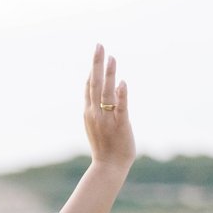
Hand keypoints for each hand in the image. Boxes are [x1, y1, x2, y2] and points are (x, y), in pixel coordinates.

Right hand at [83, 42, 135, 172]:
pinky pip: (120, 108)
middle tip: (99, 45)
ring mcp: (107, 119)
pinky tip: (122, 83)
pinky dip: (121, 95)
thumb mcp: (100, 125)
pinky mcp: (120, 125)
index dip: (93, 69)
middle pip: (95, 84)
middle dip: (97, 64)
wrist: (108, 167)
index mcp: (90, 113)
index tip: (97, 52)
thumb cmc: (106, 148)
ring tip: (112, 57)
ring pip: (106, 93)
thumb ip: (103, 109)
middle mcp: (95, 113)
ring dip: (109, 74)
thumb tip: (112, 93)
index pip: (89, 86)